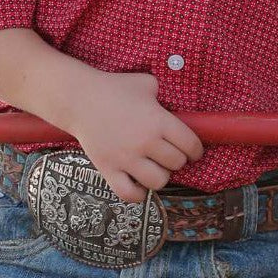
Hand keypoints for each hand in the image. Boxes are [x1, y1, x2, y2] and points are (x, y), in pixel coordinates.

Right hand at [66, 71, 203, 202]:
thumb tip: (175, 103)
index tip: (193, 152)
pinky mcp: (109, 169)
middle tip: (170, 154)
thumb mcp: (147, 82)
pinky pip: (130, 195)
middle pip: (177, 164)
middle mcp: (145, 142)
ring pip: (159, 182)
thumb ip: (164, 94)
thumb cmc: (115, 87)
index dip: (196, 150)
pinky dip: (139, 194)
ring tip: (156, 167)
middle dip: (177, 160)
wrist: (81, 98)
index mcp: (158, 120)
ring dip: (161, 176)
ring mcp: (127, 158)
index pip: (190, 145)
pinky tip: (139, 183)